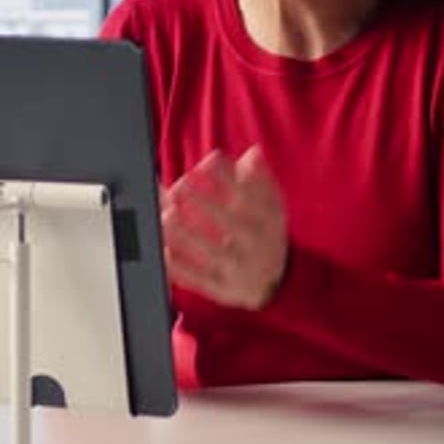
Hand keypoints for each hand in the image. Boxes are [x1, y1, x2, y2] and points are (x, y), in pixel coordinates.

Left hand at [159, 145, 287, 309]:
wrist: (278, 285)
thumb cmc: (267, 235)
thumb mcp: (272, 208)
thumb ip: (261, 181)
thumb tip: (253, 154)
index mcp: (269, 223)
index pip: (250, 196)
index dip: (229, 176)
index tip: (209, 160)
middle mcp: (255, 247)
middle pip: (229, 223)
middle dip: (204, 202)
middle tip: (182, 184)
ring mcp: (237, 269)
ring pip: (210, 252)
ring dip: (186, 234)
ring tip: (167, 215)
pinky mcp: (221, 290)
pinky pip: (198, 281)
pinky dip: (180, 269)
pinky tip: (164, 252)